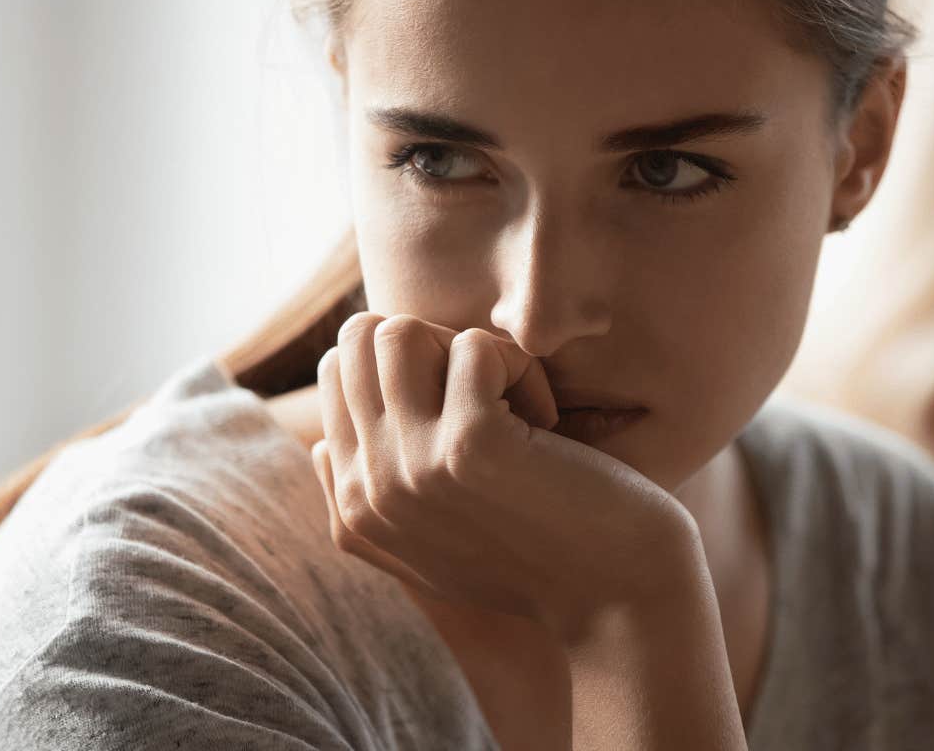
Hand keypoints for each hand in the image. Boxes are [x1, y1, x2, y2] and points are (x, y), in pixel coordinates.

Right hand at [309, 312, 702, 638]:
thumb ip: (366, 503)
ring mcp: (413, 465)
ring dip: (469, 351)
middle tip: (490, 397)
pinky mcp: (469, 445)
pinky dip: (524, 369)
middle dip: (433, 346)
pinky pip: (476, 347)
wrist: (616, 603)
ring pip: (399, 331)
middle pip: (359, 340)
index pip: (336, 373)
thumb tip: (317, 445)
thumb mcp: (428, 549)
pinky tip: (547, 424)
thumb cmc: (539, 564)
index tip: (466, 413)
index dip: (412, 365)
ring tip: (513, 403)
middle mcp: (367, 488)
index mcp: (352, 505)